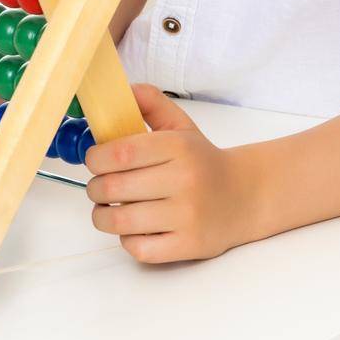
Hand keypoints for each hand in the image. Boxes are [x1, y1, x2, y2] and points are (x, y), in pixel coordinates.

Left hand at [83, 84, 258, 263]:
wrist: (244, 196)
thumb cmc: (202, 161)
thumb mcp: (181, 126)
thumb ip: (149, 103)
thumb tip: (119, 89)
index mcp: (179, 147)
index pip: (119, 153)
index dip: (95, 158)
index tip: (94, 160)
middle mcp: (185, 180)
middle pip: (114, 188)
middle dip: (95, 188)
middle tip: (98, 186)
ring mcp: (188, 216)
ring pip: (120, 222)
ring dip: (103, 216)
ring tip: (107, 209)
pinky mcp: (189, 246)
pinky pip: (138, 249)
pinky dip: (126, 240)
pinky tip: (132, 228)